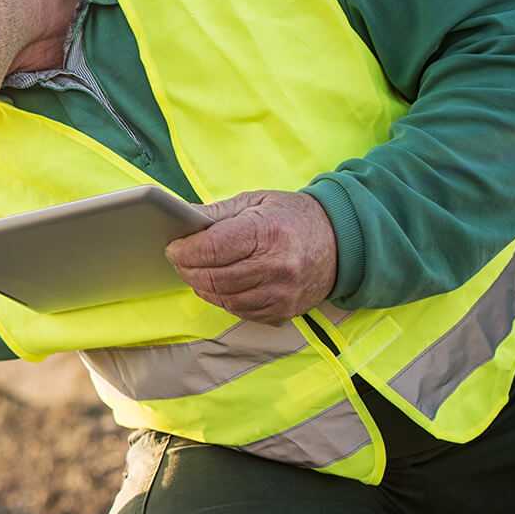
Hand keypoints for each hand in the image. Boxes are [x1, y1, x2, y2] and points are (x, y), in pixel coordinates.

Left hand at [165, 190, 337, 324]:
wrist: (341, 241)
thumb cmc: (293, 218)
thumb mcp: (256, 202)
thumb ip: (216, 213)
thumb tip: (180, 220)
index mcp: (268, 233)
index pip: (211, 248)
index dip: (185, 250)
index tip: (173, 247)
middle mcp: (276, 266)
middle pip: (213, 278)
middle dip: (188, 270)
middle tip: (180, 260)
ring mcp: (281, 293)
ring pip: (223, 299)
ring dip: (202, 286)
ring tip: (197, 271)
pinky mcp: (283, 311)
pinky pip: (239, 311)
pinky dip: (222, 299)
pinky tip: (220, 285)